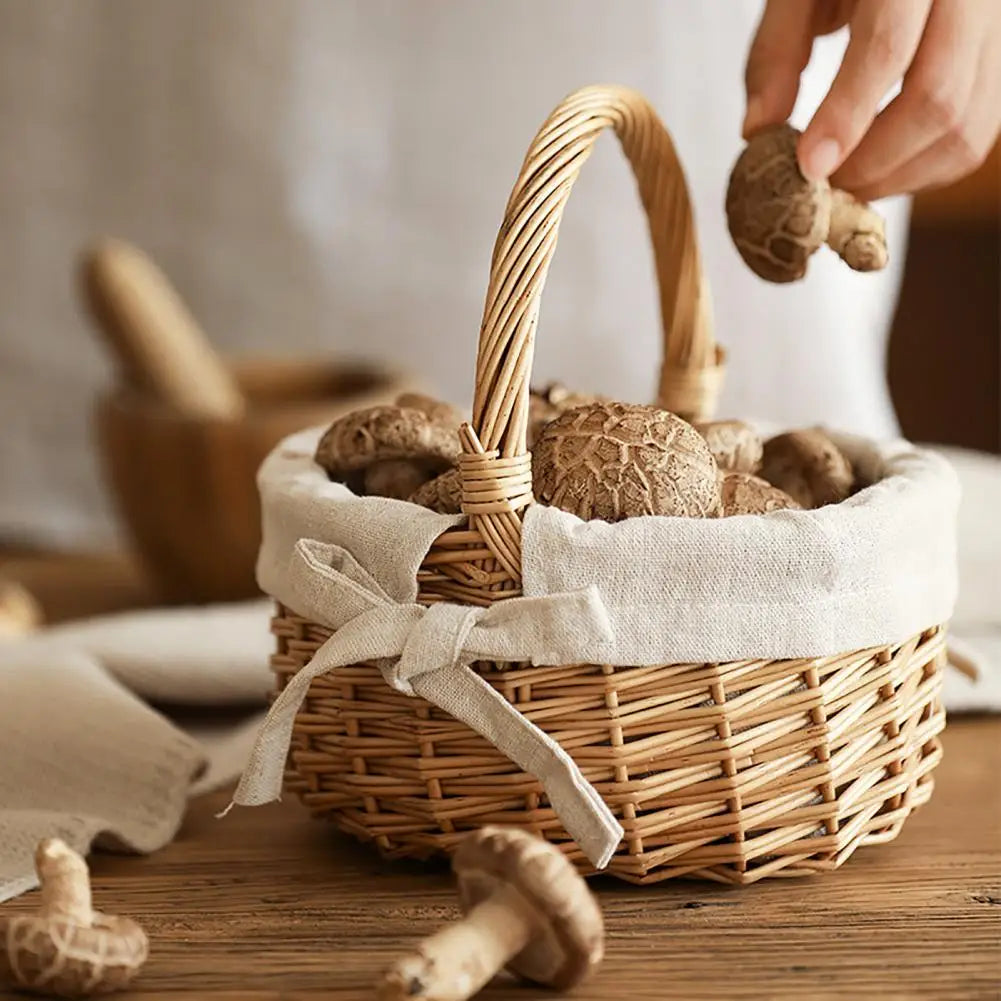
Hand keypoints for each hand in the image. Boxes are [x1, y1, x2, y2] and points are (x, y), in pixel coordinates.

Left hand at [743, 0, 1000, 199]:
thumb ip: (776, 53)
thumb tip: (758, 131)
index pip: (887, 46)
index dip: (846, 116)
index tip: (809, 167)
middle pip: (937, 97)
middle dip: (873, 161)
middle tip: (822, 187)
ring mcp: (996, 26)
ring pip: (966, 125)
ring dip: (900, 177)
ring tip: (846, 184)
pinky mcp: (1000, 60)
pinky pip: (978, 132)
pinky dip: (927, 169)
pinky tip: (882, 171)